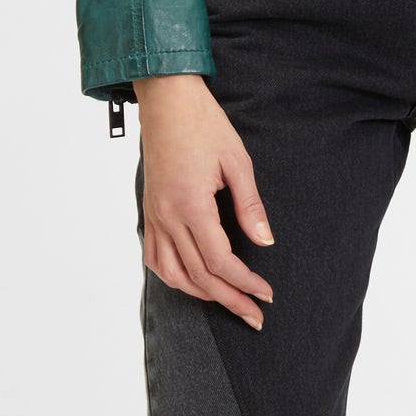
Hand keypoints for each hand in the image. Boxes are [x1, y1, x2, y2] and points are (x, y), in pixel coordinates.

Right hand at [133, 74, 275, 329]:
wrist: (167, 99)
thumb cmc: (204, 123)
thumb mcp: (237, 160)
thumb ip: (250, 205)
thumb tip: (265, 242)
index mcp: (191, 205)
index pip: (220, 261)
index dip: (245, 283)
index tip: (266, 295)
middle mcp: (168, 216)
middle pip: (199, 275)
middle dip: (229, 299)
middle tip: (254, 316)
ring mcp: (154, 215)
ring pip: (173, 273)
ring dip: (201, 294)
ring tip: (227, 301)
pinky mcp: (149, 209)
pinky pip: (155, 257)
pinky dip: (174, 276)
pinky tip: (191, 279)